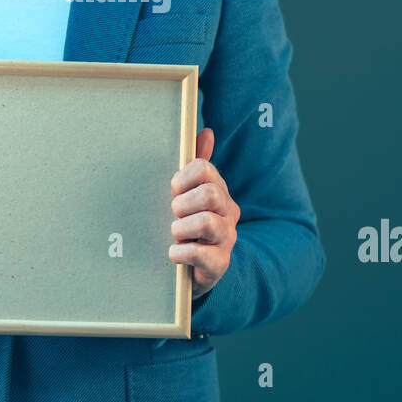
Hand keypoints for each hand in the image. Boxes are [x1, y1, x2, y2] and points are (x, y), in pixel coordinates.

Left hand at [169, 127, 239, 299]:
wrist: (193, 270)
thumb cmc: (188, 226)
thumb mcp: (189, 194)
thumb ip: (196, 164)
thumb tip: (207, 132)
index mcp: (219, 190)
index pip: (205, 169)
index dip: (183, 178)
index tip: (173, 191)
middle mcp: (228, 212)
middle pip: (209, 193)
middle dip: (182, 203)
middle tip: (174, 214)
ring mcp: (226, 238)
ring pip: (206, 222)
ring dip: (180, 228)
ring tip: (175, 235)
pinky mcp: (220, 264)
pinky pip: (199, 253)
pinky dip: (179, 253)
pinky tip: (174, 254)